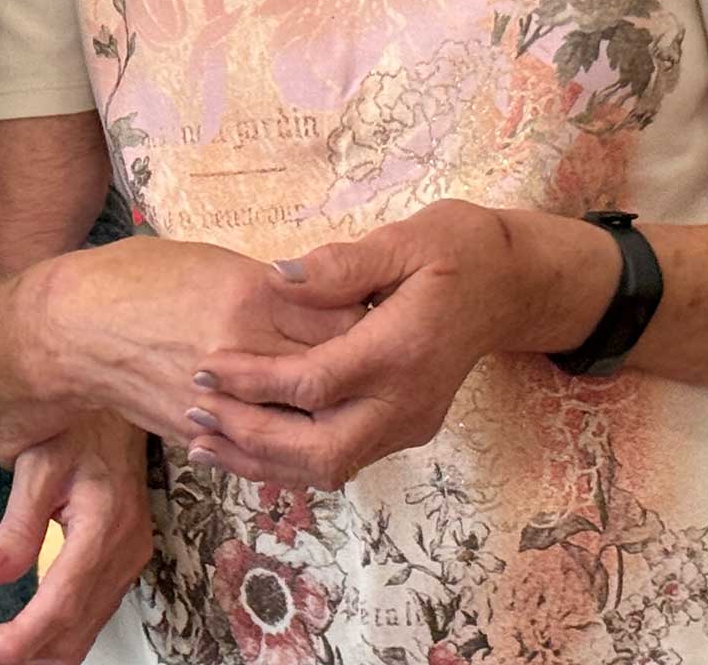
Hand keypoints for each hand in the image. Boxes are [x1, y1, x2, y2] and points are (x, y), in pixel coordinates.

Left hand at [0, 414, 152, 664]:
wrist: (116, 408)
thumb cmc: (79, 425)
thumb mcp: (39, 460)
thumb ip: (18, 521)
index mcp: (103, 531)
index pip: (57, 609)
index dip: (13, 644)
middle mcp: (121, 559)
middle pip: (62, 638)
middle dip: (3, 657)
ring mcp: (123, 568)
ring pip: (71, 640)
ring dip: (17, 655)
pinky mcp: (115, 570)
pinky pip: (78, 622)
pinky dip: (37, 640)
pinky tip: (0, 638)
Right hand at [30, 236, 363, 443]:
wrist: (73, 329)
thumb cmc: (141, 278)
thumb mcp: (214, 260)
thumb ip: (275, 285)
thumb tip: (325, 298)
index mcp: (251, 297)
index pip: (340, 319)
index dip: (372, 321)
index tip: (389, 316)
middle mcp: (242, 354)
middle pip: (329, 373)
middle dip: (360, 370)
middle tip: (384, 362)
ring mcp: (222, 400)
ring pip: (302, 421)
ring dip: (330, 414)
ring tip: (353, 400)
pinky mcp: (203, 432)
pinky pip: (264, 446)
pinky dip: (292, 440)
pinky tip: (311, 430)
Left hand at [183, 201, 603, 488]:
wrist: (511, 286)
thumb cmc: (459, 250)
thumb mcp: (406, 239)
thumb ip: (343, 265)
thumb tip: (280, 279)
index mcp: (403, 350)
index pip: (315, 384)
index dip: (254, 382)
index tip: (205, 367)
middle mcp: (407, 401)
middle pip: (321, 450)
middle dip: (251, 438)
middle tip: (196, 413)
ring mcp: (409, 423)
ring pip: (330, 468)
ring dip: (264, 461)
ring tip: (204, 442)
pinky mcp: (405, 429)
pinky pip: (341, 459)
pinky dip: (290, 461)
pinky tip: (247, 445)